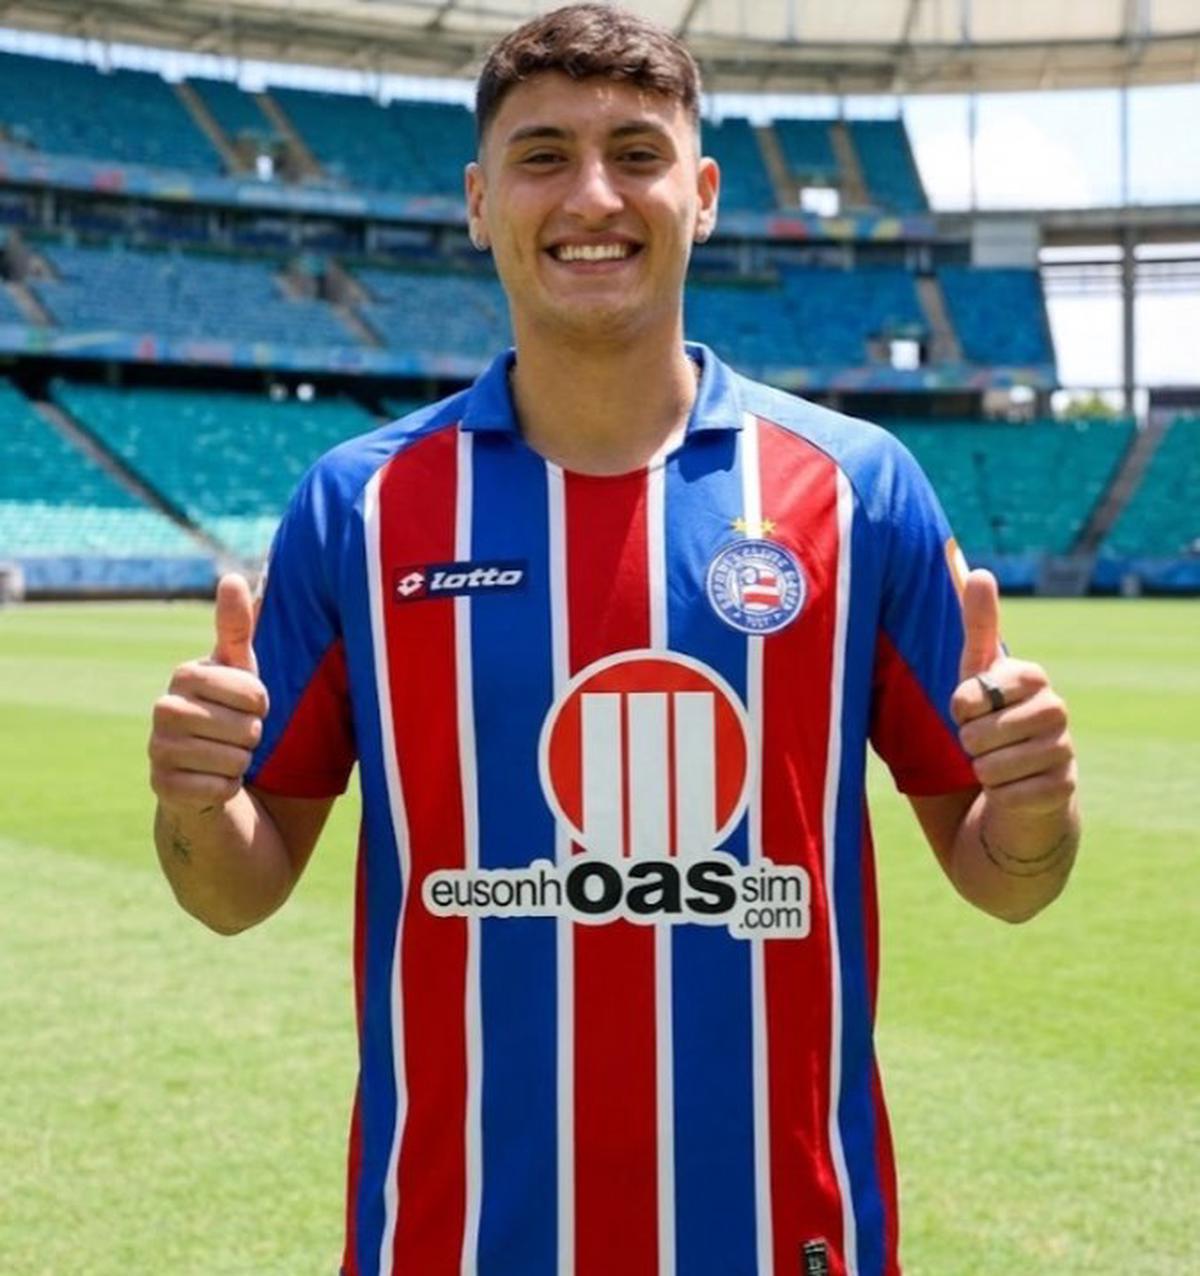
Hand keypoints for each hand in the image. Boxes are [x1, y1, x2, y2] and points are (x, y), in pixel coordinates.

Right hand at [149, 573, 268, 813]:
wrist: (206, 768)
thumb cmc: (228, 710)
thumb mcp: (239, 668)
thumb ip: (236, 626)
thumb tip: (233, 577)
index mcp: (185, 675)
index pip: (254, 693)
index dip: (263, 704)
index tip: (250, 705)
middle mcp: (163, 709)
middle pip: (245, 728)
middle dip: (253, 735)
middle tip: (237, 733)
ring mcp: (158, 749)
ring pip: (233, 759)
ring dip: (242, 761)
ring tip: (227, 754)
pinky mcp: (163, 786)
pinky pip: (219, 789)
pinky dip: (228, 787)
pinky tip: (214, 778)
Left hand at [950, 570, 1076, 819]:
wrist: (1020, 780)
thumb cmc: (992, 719)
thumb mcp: (977, 672)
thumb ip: (979, 625)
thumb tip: (980, 571)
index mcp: (1033, 677)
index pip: (971, 694)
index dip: (960, 708)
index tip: (971, 708)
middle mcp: (1056, 709)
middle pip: (977, 734)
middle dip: (968, 743)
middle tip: (984, 741)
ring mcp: (1063, 749)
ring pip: (989, 766)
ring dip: (981, 770)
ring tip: (998, 763)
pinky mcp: (1062, 788)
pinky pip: (1006, 794)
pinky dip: (998, 794)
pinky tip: (1013, 788)